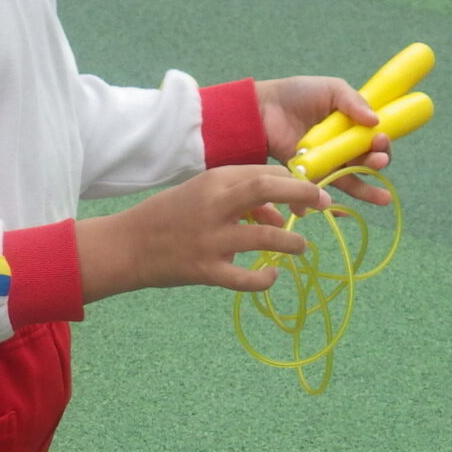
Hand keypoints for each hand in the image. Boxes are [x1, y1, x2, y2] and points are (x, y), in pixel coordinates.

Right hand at [78, 166, 333, 301]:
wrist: (127, 246)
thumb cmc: (167, 217)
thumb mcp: (201, 196)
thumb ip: (240, 200)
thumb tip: (279, 215)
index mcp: (213, 181)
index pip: (263, 173)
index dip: (293, 180)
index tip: (310, 189)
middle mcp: (214, 206)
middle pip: (268, 190)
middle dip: (302, 194)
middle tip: (324, 203)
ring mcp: (211, 240)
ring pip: (266, 237)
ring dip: (291, 241)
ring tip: (301, 247)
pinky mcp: (205, 270)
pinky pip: (246, 279)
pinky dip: (264, 279)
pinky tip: (272, 276)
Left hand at [254, 76, 392, 204]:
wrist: (264, 108)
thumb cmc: (298, 94)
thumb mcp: (332, 89)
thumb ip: (354, 102)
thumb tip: (376, 120)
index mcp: (351, 126)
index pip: (374, 139)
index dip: (381, 142)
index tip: (380, 138)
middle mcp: (342, 148)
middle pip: (366, 162)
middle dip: (377, 164)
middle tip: (379, 161)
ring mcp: (326, 163)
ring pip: (350, 181)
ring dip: (366, 190)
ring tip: (380, 197)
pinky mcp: (308, 176)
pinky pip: (321, 191)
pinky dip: (328, 201)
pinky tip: (342, 211)